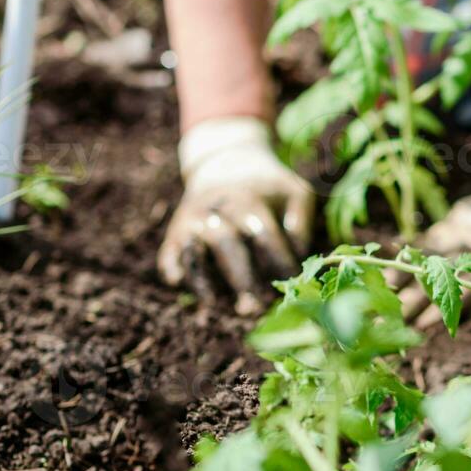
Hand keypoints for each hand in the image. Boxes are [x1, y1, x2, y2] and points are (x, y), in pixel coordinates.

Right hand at [158, 117, 314, 312]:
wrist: (227, 160)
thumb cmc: (269, 187)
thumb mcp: (294, 192)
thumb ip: (301, 223)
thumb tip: (300, 259)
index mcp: (250, 201)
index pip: (265, 237)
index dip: (278, 262)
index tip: (290, 286)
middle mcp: (217, 210)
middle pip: (227, 246)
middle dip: (239, 278)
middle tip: (252, 309)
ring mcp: (193, 221)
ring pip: (194, 252)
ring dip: (201, 280)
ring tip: (213, 307)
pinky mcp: (176, 232)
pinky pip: (169, 253)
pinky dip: (171, 268)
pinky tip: (177, 283)